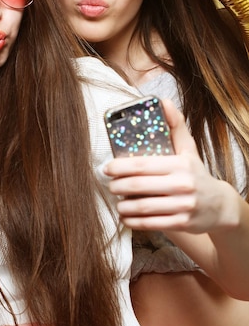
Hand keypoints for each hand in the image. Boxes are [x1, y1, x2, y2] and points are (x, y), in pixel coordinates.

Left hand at [103, 99, 237, 234]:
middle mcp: (182, 185)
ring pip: (142, 207)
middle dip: (118, 187)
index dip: (120, 167)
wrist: (219, 205)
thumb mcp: (188, 149)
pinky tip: (126, 217)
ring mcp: (183, 206)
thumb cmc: (196, 174)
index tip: (107, 168)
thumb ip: (175, 126)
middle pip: (138, 186)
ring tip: (117, 203)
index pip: (143, 165)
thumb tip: (163, 102)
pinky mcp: (182, 223)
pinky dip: (133, 222)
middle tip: (110, 186)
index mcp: (180, 164)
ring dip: (124, 206)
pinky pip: (151, 223)